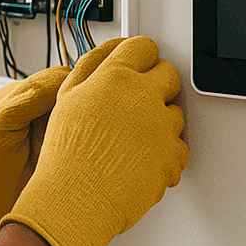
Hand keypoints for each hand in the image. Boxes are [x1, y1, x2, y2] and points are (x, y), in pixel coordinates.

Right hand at [2, 36, 186, 245]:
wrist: (76, 198)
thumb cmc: (66, 155)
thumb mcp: (67, 98)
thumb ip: (92, 67)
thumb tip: (110, 52)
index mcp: (116, 77)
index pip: (144, 47)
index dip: (141, 57)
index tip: (138, 67)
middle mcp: (143, 97)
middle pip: (168, 74)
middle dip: (157, 85)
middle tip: (137, 104)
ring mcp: (161, 126)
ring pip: (175, 113)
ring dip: (159, 122)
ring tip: (131, 140)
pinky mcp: (172, 155)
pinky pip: (179, 147)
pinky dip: (165, 153)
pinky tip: (141, 159)